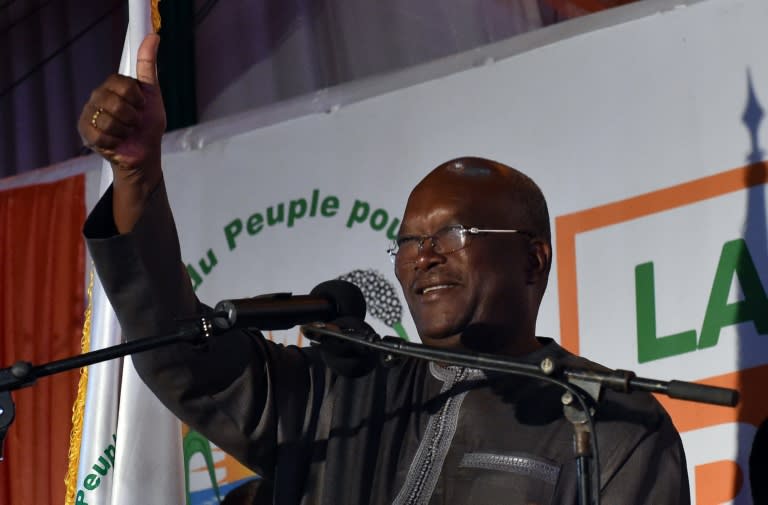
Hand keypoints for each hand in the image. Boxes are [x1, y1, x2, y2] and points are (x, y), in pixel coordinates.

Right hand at [78, 34, 164, 181]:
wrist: (145, 153)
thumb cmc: (148, 124)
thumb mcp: (152, 94)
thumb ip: (148, 67)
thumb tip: (153, 37)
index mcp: (112, 86)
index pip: (121, 82)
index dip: (136, 97)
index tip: (142, 105)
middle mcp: (97, 96)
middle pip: (114, 101)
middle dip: (132, 117)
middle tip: (134, 122)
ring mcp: (89, 114)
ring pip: (107, 119)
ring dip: (125, 130)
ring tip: (126, 132)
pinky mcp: (86, 133)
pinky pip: (100, 134)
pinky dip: (115, 140)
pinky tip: (117, 141)